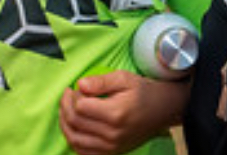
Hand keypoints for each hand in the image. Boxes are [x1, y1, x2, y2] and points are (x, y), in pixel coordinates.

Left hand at [58, 70, 187, 154]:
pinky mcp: (111, 152)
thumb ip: (100, 81)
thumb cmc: (142, 92)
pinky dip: (74, 139)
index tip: (75, 87)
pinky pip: (83, 152)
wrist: (161, 110)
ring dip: (65, 124)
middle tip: (68, 95)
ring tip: (66, 109)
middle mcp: (112, 134)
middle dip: (65, 106)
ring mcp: (111, 146)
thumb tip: (79, 84)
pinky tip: (74, 126)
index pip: (80, 107)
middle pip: (75, 123)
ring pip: (75, 139)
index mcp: (115, 114)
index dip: (73, 95)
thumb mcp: (124, 78)